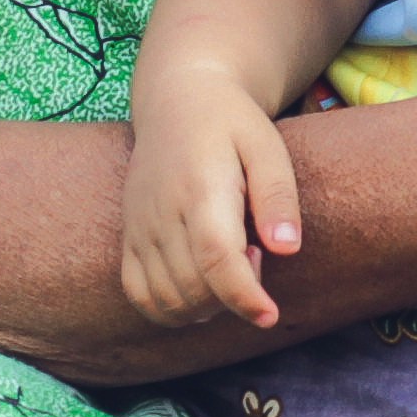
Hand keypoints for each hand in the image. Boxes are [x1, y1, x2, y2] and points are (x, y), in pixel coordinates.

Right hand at [121, 65, 303, 327]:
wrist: (178, 101)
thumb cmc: (232, 124)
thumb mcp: (267, 147)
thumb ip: (278, 197)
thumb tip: (287, 249)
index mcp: (200, 189)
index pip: (215, 259)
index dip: (243, 296)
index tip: (269, 316)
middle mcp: (161, 213)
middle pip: (193, 287)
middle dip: (234, 294)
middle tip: (254, 252)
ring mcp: (139, 228)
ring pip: (167, 299)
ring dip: (205, 305)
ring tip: (227, 263)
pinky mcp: (129, 237)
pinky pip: (138, 294)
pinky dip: (169, 309)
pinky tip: (199, 287)